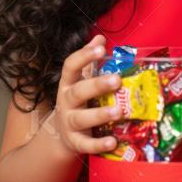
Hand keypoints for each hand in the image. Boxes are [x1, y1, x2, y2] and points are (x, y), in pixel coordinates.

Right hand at [53, 34, 122, 153]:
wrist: (62, 134)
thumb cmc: (78, 101)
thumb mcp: (80, 79)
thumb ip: (90, 59)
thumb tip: (99, 38)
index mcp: (68, 83)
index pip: (70, 66)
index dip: (84, 56)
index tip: (101, 49)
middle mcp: (66, 102)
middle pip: (78, 92)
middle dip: (96, 85)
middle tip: (116, 80)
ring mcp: (69, 123)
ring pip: (81, 118)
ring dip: (100, 114)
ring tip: (119, 111)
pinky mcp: (75, 142)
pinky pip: (86, 144)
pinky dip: (99, 144)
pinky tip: (113, 141)